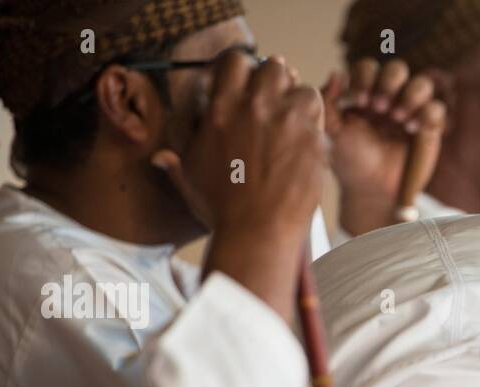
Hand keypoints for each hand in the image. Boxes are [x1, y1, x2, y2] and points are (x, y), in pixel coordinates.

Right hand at [151, 50, 326, 244]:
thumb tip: (160, 158)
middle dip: (274, 82)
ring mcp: (288, 119)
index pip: (235, 60)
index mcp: (222, 107)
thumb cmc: (223, 209)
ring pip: (301, 87)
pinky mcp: (314, 137)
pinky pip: (319, 113)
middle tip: (273, 103)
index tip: (245, 85)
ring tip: (292, 123)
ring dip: (297, 101)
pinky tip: (306, 140)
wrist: (257, 232)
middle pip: (273, 67)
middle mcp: (256, 106)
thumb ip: (177, 161)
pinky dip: (315, 123)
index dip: (242, 70)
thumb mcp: (192, 180)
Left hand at [323, 57, 445, 235]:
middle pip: (397, 69)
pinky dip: (426, 114)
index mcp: (365, 94)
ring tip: (397, 119)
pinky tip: (412, 129)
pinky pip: (436, 109)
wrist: (372, 190)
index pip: (368, 68)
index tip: (359, 101)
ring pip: (422, 84)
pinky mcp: (429, 128)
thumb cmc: (350, 162)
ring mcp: (412, 112)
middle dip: (389, 83)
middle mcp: (390, 98)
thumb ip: (328, 101)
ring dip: (410, 95)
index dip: (365, 78)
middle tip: (379, 108)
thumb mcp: (331, 132)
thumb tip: (337, 73)